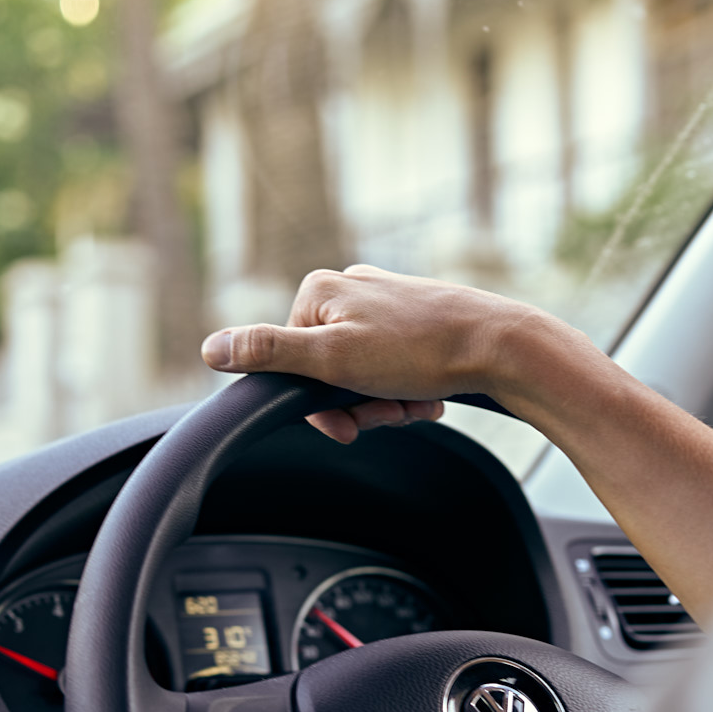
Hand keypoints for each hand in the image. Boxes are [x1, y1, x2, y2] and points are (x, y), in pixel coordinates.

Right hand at [200, 265, 544, 442]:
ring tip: (417, 400)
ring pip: (364, 374)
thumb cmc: (421, 350)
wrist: (500, 345)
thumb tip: (212, 349)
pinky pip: (394, 368)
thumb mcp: (333, 359)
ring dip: (388, 401)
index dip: (320, 405)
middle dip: (360, 404)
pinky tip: (430, 393)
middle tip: (393, 410)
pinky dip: (408, 389)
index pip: (291, 364)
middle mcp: (349, 289)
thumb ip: (269, 353)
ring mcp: (383, 303)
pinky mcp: (415, 319)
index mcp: (319, 292)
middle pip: (328, 371)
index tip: (350, 422)